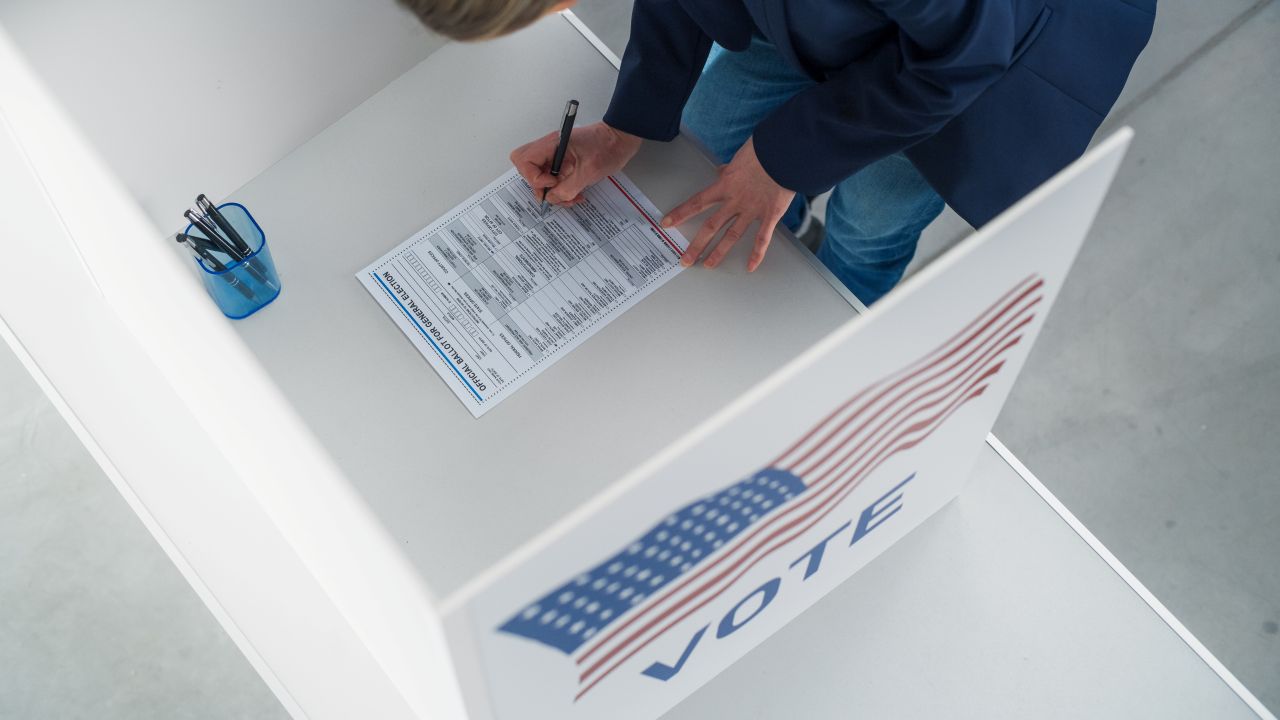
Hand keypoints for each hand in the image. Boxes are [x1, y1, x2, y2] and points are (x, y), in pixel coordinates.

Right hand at [510, 122, 642, 205]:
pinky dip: (560, 190)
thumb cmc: (608, 147)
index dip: (535, 177)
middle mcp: (549, 149)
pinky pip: (552, 179)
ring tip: (570, 198)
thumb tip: (552, 198)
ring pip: (539, 176)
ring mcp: (555, 156)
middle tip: (554, 194)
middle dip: (538, 186)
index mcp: (552, 144)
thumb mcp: (589, 171)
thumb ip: (568, 188)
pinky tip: (575, 194)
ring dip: (552, 192)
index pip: (524, 160)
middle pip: (526, 167)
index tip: (553, 183)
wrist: (621, 140)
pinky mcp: (562, 163)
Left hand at [661, 137, 794, 271]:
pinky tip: (751, 267)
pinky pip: (762, 238)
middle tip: (685, 260)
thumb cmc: (763, 150)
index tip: (666, 223)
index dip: (680, 213)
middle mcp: (735, 201)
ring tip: (709, 265)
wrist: (786, 150)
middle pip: (710, 226)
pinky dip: (757, 253)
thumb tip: (720, 170)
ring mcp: (752, 209)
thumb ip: (729, 169)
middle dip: (696, 245)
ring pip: (732, 236)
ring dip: (719, 252)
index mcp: (725, 185)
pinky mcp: (770, 214)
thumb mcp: (739, 157)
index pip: (697, 202)